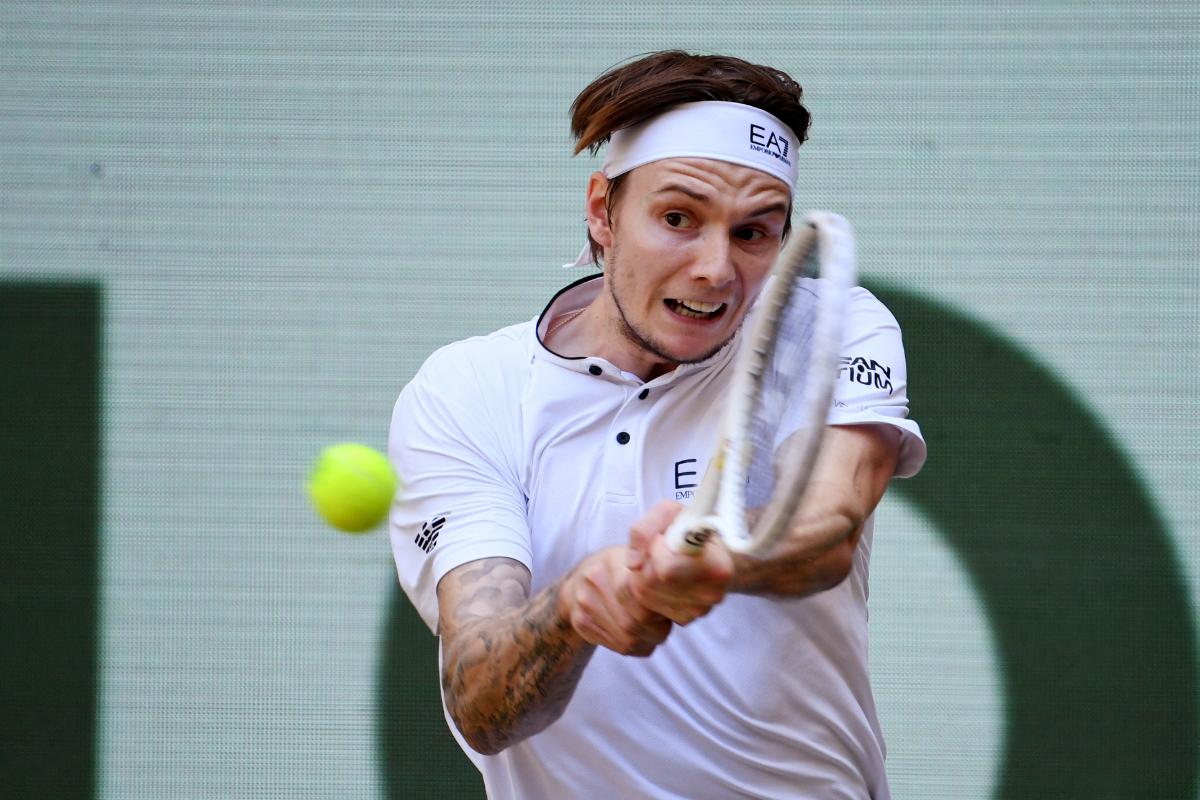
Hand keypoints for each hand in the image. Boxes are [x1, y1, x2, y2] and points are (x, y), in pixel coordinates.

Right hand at [560, 547, 671, 656]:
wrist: (577, 584)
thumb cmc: (619, 573)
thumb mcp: (636, 562)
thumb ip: (657, 576)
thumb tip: (685, 597)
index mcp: (614, 561)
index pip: (642, 596)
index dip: (661, 608)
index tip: (667, 608)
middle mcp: (595, 580)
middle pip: (634, 622)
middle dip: (656, 630)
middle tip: (663, 624)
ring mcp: (584, 603)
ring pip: (627, 639)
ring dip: (647, 641)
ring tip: (652, 631)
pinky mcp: (581, 623)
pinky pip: (618, 647)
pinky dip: (636, 647)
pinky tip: (638, 637)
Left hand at [626, 500, 733, 625]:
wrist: (711, 550)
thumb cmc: (692, 528)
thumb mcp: (671, 512)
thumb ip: (645, 529)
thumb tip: (633, 563)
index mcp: (716, 566)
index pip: (666, 569)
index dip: (655, 551)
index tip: (662, 538)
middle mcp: (712, 594)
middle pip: (650, 584)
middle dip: (645, 563)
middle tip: (657, 548)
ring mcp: (699, 610)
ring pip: (645, 597)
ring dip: (643, 575)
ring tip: (660, 560)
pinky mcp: (686, 619)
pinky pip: (650, 608)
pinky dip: (649, 590)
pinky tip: (663, 577)